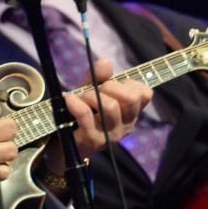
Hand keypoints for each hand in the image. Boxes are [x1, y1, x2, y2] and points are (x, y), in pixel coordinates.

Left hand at [45, 58, 151, 173]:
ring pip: (109, 106)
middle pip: (130, 98)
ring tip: (79, 98)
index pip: (145, 93)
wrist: (62, 146)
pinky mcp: (91, 140)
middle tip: (94, 90)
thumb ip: (97, 77)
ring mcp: (110, 135)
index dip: (128, 83)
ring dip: (90, 95)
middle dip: (109, 86)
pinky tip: (68, 98)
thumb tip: (106, 61)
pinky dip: (75, 102)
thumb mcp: (90, 92)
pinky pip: (86, 114)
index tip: (111, 85)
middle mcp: (125, 126)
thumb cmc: (80, 115)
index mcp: (130, 114)